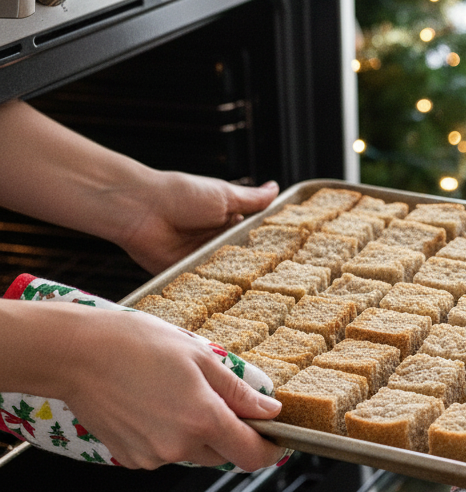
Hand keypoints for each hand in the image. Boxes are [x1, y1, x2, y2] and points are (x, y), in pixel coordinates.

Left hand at [0, 101, 277, 270]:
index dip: (276, 244)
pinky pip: (207, 286)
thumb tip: (276, 188)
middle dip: (264, 268)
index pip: (257, 236)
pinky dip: (218, 292)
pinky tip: (239, 303)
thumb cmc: (181, 194)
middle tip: (292, 282)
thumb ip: (252, 198)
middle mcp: (216, 241)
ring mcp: (202, 260)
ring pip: (230, 275)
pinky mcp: (186, 275)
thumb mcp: (223, 195)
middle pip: (247, 258)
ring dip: (243, 282)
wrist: (139, 210)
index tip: (301, 254)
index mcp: (227, 221)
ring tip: (272, 297)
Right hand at [57, 309, 283, 470]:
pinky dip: (169, 434)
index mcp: (203, 421)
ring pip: (193, 453)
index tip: (276, 439)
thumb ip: (239, 391)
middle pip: (224, 454)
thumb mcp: (201, 357)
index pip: (251, 455)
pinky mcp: (130, 457)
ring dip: (197, 432)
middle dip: (230, 433)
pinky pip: (164, 452)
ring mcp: (152, 456)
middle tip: (218, 398)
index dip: (269, 450)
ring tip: (176, 393)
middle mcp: (178, 447)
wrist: (75, 353)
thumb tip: (269, 410)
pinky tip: (154, 404)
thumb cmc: (135, 345)